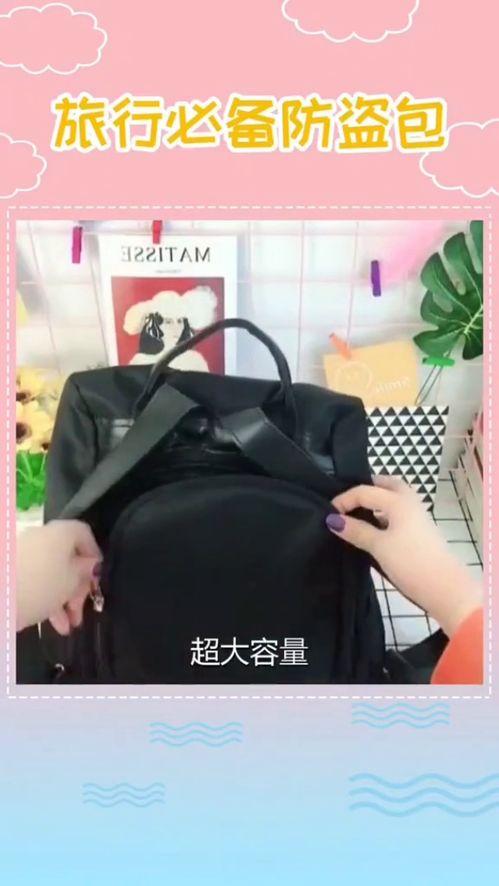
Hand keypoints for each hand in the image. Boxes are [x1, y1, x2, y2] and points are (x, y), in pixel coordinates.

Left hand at [16, 520, 101, 634]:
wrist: (0, 596)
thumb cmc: (42, 584)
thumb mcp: (73, 581)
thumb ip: (86, 571)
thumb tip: (89, 565)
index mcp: (60, 532)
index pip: (85, 534)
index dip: (95, 556)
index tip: (98, 578)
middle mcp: (41, 537)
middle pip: (68, 558)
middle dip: (78, 588)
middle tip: (81, 611)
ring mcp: (23, 553)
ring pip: (51, 573)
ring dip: (63, 599)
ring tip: (68, 626)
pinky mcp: (11, 571)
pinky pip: (35, 581)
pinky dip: (45, 598)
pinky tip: (52, 623)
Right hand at [326, 476, 481, 636]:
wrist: (445, 588)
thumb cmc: (411, 563)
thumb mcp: (379, 546)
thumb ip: (356, 530)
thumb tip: (333, 520)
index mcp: (399, 501)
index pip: (365, 490)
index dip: (344, 500)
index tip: (328, 515)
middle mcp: (409, 502)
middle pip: (386, 485)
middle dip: (366, 489)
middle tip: (348, 502)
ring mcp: (417, 517)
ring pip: (394, 499)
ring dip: (377, 502)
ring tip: (357, 515)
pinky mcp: (420, 532)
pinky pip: (398, 514)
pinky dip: (384, 515)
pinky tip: (373, 531)